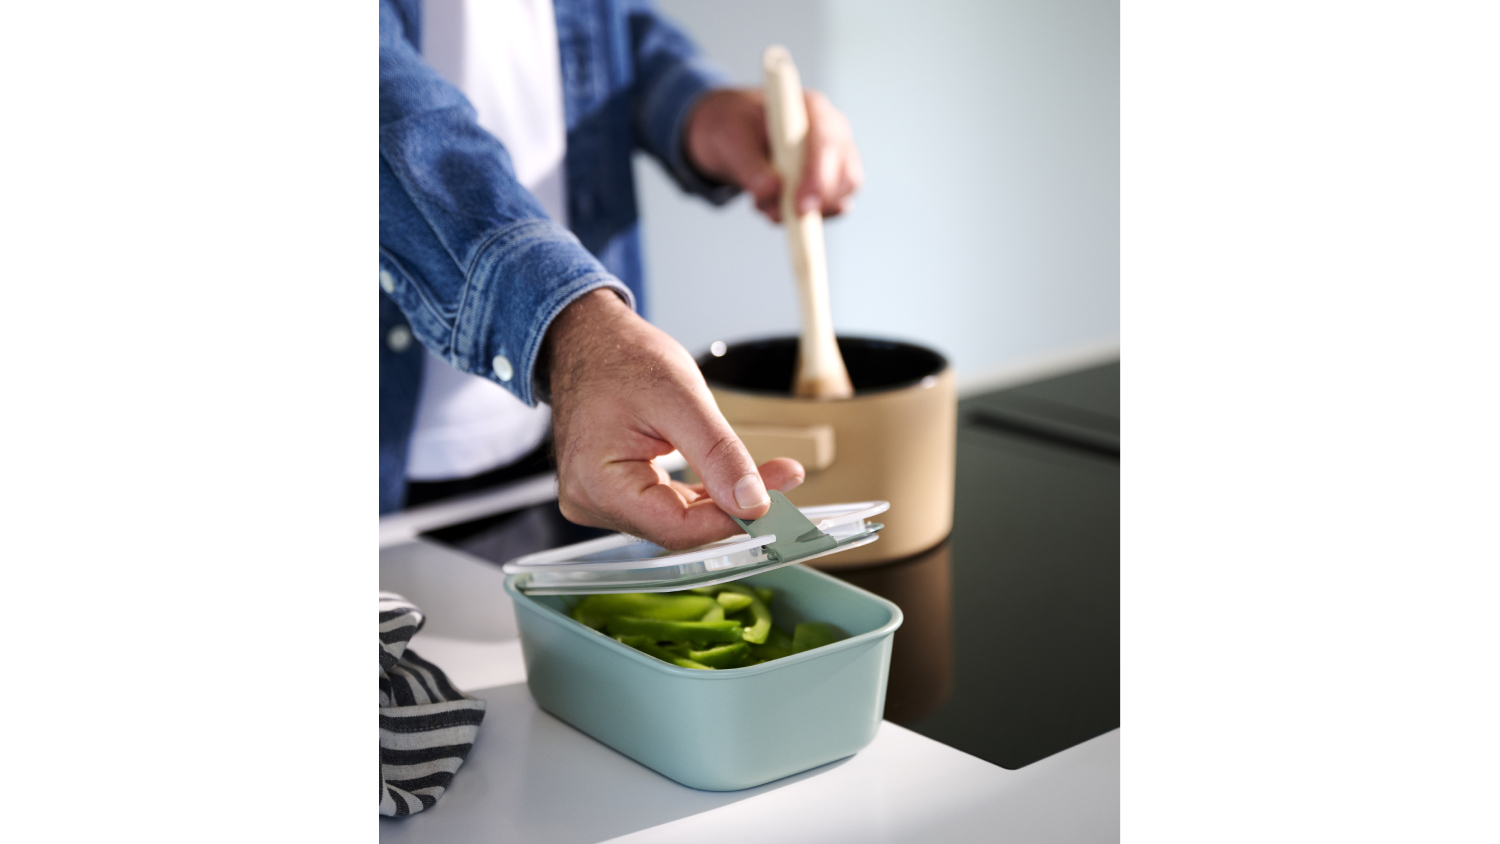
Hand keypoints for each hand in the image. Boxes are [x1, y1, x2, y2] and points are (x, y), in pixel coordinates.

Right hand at [543, 289, 805, 549]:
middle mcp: (592, 502)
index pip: (678, 528)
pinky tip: (737, 478)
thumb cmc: (619, 358)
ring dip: (725, 500)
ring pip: (679, 519)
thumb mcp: (680, 399)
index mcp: (597, 485)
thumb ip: (718, 455)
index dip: (732, 518)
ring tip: (772, 474)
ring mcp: (602, 500)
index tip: (777, 498)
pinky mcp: (618, 493)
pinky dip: (706, 493)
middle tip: (785, 477)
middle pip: (680, 527)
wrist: (589, 339)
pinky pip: (669, 505)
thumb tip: (752, 501)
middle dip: (735, 506)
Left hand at [684, 88, 863, 222]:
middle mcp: (833, 133)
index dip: (818, 178)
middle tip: (775, 215)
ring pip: (840, 199)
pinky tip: (774, 207)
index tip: (800, 207)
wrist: (735, 134)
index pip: (827, 144)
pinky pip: (829, 210)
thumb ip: (750, 167)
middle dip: (817, 204)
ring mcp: (836, 159)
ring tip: (763, 205)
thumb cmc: (734, 128)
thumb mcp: (731, 142)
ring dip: (806, 214)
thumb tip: (771, 191)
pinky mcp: (830, 184)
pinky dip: (804, 220)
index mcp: (812, 110)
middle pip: (847, 176)